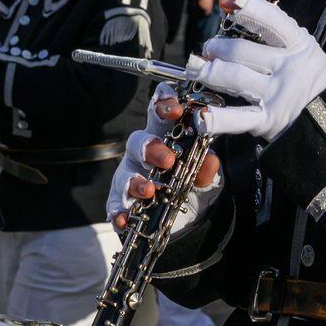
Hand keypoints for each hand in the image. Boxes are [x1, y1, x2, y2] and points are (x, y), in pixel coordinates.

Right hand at [106, 84, 221, 233]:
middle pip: (138, 141)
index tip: (177, 110)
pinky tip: (124, 220)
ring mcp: (129, 178)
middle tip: (168, 161)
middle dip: (151, 148)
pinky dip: (119, 213)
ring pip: (124, 175)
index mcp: (163, 137)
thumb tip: (210, 160)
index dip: (163, 105)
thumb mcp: (203, 175)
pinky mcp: (122, 203)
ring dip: (135, 182)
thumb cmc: (190, 183)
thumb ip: (206, 167)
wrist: (188, 219)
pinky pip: (115, 206)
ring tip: (149, 191)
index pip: (158, 113)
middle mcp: (142, 154)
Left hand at [191, 0, 325, 140]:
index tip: (229, 1)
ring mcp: (277, 95)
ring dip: (208, 71)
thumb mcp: (307, 53)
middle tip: (208, 48)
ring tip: (195, 69)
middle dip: (218, 48)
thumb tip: (242, 13)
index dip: (250, 8)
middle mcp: (288, 68)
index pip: (273, 21)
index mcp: (300, 46)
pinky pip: (238, 118)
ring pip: (234, 77)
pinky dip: (217, 118)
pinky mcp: (268, 121)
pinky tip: (201, 115)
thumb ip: (280, 38)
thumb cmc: (316, 84)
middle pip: (243, 51)